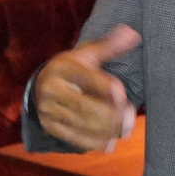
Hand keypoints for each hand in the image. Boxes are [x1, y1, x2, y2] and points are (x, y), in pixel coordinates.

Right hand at [34, 25, 140, 151]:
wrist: (42, 84)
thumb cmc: (72, 68)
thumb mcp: (87, 54)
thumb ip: (110, 46)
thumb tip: (133, 33)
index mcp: (63, 68)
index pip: (87, 78)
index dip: (108, 88)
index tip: (123, 95)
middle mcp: (52, 88)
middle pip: (84, 105)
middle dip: (111, 115)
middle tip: (130, 118)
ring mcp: (48, 109)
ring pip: (80, 123)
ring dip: (106, 130)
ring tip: (125, 130)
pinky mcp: (49, 126)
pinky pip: (72, 138)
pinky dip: (93, 142)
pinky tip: (110, 142)